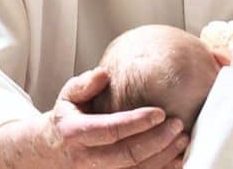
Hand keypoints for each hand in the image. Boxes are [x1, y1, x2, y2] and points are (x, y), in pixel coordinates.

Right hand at [0, 68, 186, 168]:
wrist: (50, 151)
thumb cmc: (66, 120)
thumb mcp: (67, 96)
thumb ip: (84, 84)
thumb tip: (103, 74)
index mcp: (76, 133)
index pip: (110, 130)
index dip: (137, 123)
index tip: (160, 112)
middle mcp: (87, 158)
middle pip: (127, 155)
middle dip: (157, 140)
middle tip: (178, 124)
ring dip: (163, 156)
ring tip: (182, 139)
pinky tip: (176, 158)